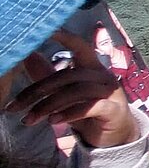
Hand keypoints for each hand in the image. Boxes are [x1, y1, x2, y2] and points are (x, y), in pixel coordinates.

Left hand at [6, 31, 137, 147]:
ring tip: (29, 119)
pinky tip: (54, 121)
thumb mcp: (65, 95)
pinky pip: (91, 107)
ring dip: (49, 105)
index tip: (47, 31)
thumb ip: (48, 76)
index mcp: (92, 68)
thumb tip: (27, 56)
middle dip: (38, 91)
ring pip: (77, 91)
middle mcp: (103, 76)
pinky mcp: (114, 110)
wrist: (115, 136)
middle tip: (14, 107)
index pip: (80, 47)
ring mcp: (111, 93)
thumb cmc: (88, 112)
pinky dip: (70, 113)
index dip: (65, 37)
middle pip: (68, 75)